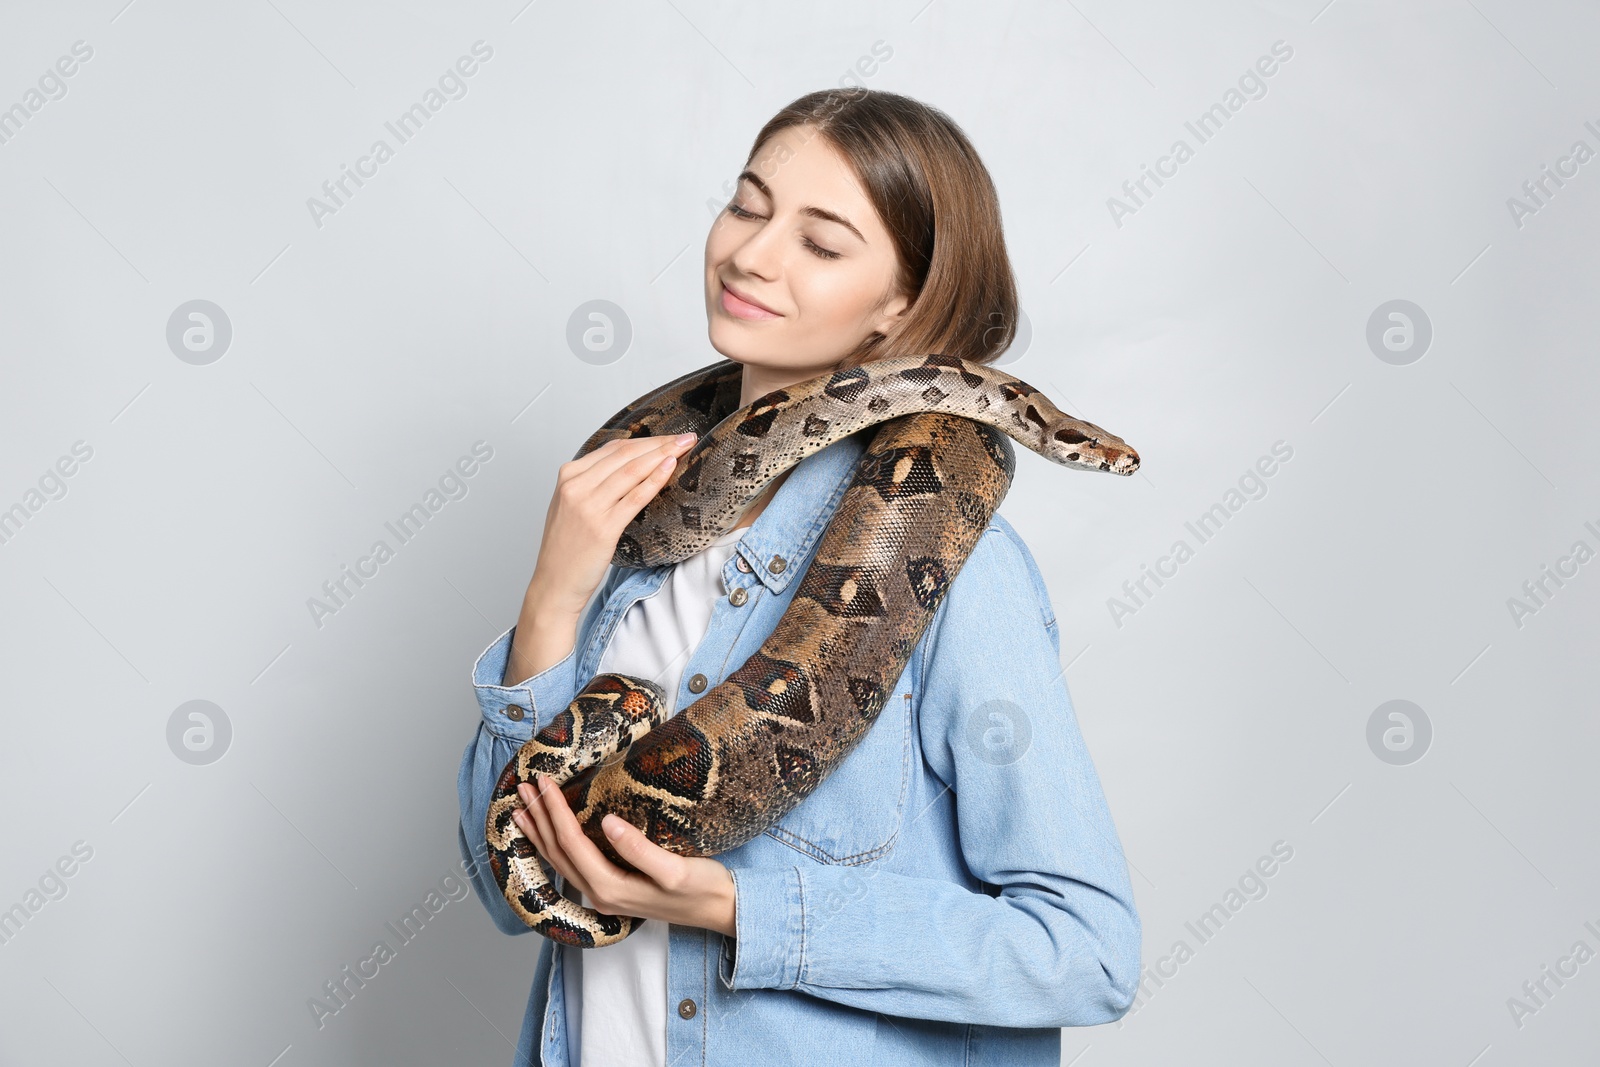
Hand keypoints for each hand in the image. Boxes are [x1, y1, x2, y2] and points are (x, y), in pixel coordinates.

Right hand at [504, 432, 698, 682]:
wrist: (554, 584)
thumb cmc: (567, 548)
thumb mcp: (572, 505)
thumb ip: (593, 483)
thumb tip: (630, 465)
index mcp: (568, 476)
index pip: (614, 448)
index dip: (646, 440)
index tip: (668, 437)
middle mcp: (576, 486)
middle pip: (625, 454)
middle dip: (660, 442)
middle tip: (685, 437)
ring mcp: (588, 505)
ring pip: (632, 470)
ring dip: (663, 455)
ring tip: (685, 447)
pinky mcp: (602, 526)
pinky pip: (635, 497)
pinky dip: (654, 480)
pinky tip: (670, 468)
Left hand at [514, 774, 736, 938]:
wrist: (722, 912)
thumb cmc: (703, 889)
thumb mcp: (675, 869)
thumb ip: (638, 849)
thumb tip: (607, 822)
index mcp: (611, 888)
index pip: (572, 843)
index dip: (555, 811)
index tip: (545, 781)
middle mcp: (601, 895)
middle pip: (558, 852)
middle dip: (539, 818)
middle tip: (521, 787)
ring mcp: (605, 895)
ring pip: (561, 861)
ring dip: (541, 833)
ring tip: (522, 810)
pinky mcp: (614, 889)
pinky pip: (573, 866)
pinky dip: (555, 846)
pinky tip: (549, 836)